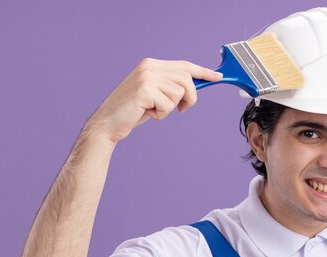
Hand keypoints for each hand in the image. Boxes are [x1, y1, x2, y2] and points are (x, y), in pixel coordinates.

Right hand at [87, 58, 221, 143]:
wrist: (108, 123)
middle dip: (189, 99)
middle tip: (180, 110)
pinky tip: (146, 113)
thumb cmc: (133, 111)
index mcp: (152, 64)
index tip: (218, 76)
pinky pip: (169, 105)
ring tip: (153, 109)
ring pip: (180, 93)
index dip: (203, 72)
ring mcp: (147, 76)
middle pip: (188, 80)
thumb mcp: (155, 95)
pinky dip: (161, 115)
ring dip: (170, 108)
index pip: (184, 66)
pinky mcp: (145, 89)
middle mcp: (150, 66)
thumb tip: (196, 86)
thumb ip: (171, 86)